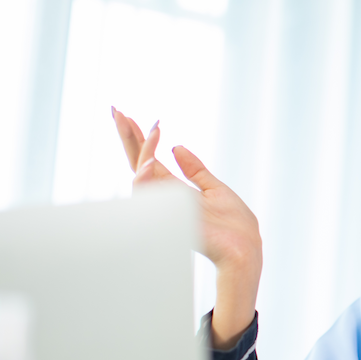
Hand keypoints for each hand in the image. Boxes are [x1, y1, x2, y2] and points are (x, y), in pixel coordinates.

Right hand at [113, 107, 261, 348]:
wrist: (245, 250)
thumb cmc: (235, 226)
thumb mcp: (216, 189)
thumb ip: (196, 170)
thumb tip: (177, 146)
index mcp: (178, 190)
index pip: (151, 159)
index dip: (141, 138)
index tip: (129, 114)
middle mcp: (168, 196)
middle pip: (140, 161)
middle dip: (128, 137)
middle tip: (115, 109)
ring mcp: (167, 206)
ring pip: (141, 172)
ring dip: (141, 147)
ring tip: (145, 124)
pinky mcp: (171, 216)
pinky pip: (150, 196)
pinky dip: (145, 179)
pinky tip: (149, 160)